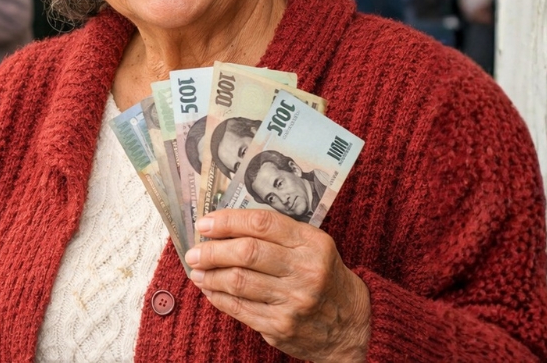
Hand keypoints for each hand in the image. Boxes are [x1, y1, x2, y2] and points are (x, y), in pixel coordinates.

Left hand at [185, 210, 369, 362]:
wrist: (353, 325)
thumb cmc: (324, 277)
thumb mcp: (313, 247)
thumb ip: (277, 234)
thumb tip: (224, 226)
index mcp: (312, 244)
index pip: (262, 223)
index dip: (228, 221)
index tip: (205, 223)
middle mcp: (305, 271)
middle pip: (246, 253)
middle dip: (212, 250)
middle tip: (194, 251)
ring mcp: (293, 301)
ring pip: (238, 281)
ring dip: (210, 274)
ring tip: (197, 270)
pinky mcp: (281, 326)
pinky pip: (239, 308)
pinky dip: (218, 296)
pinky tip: (210, 289)